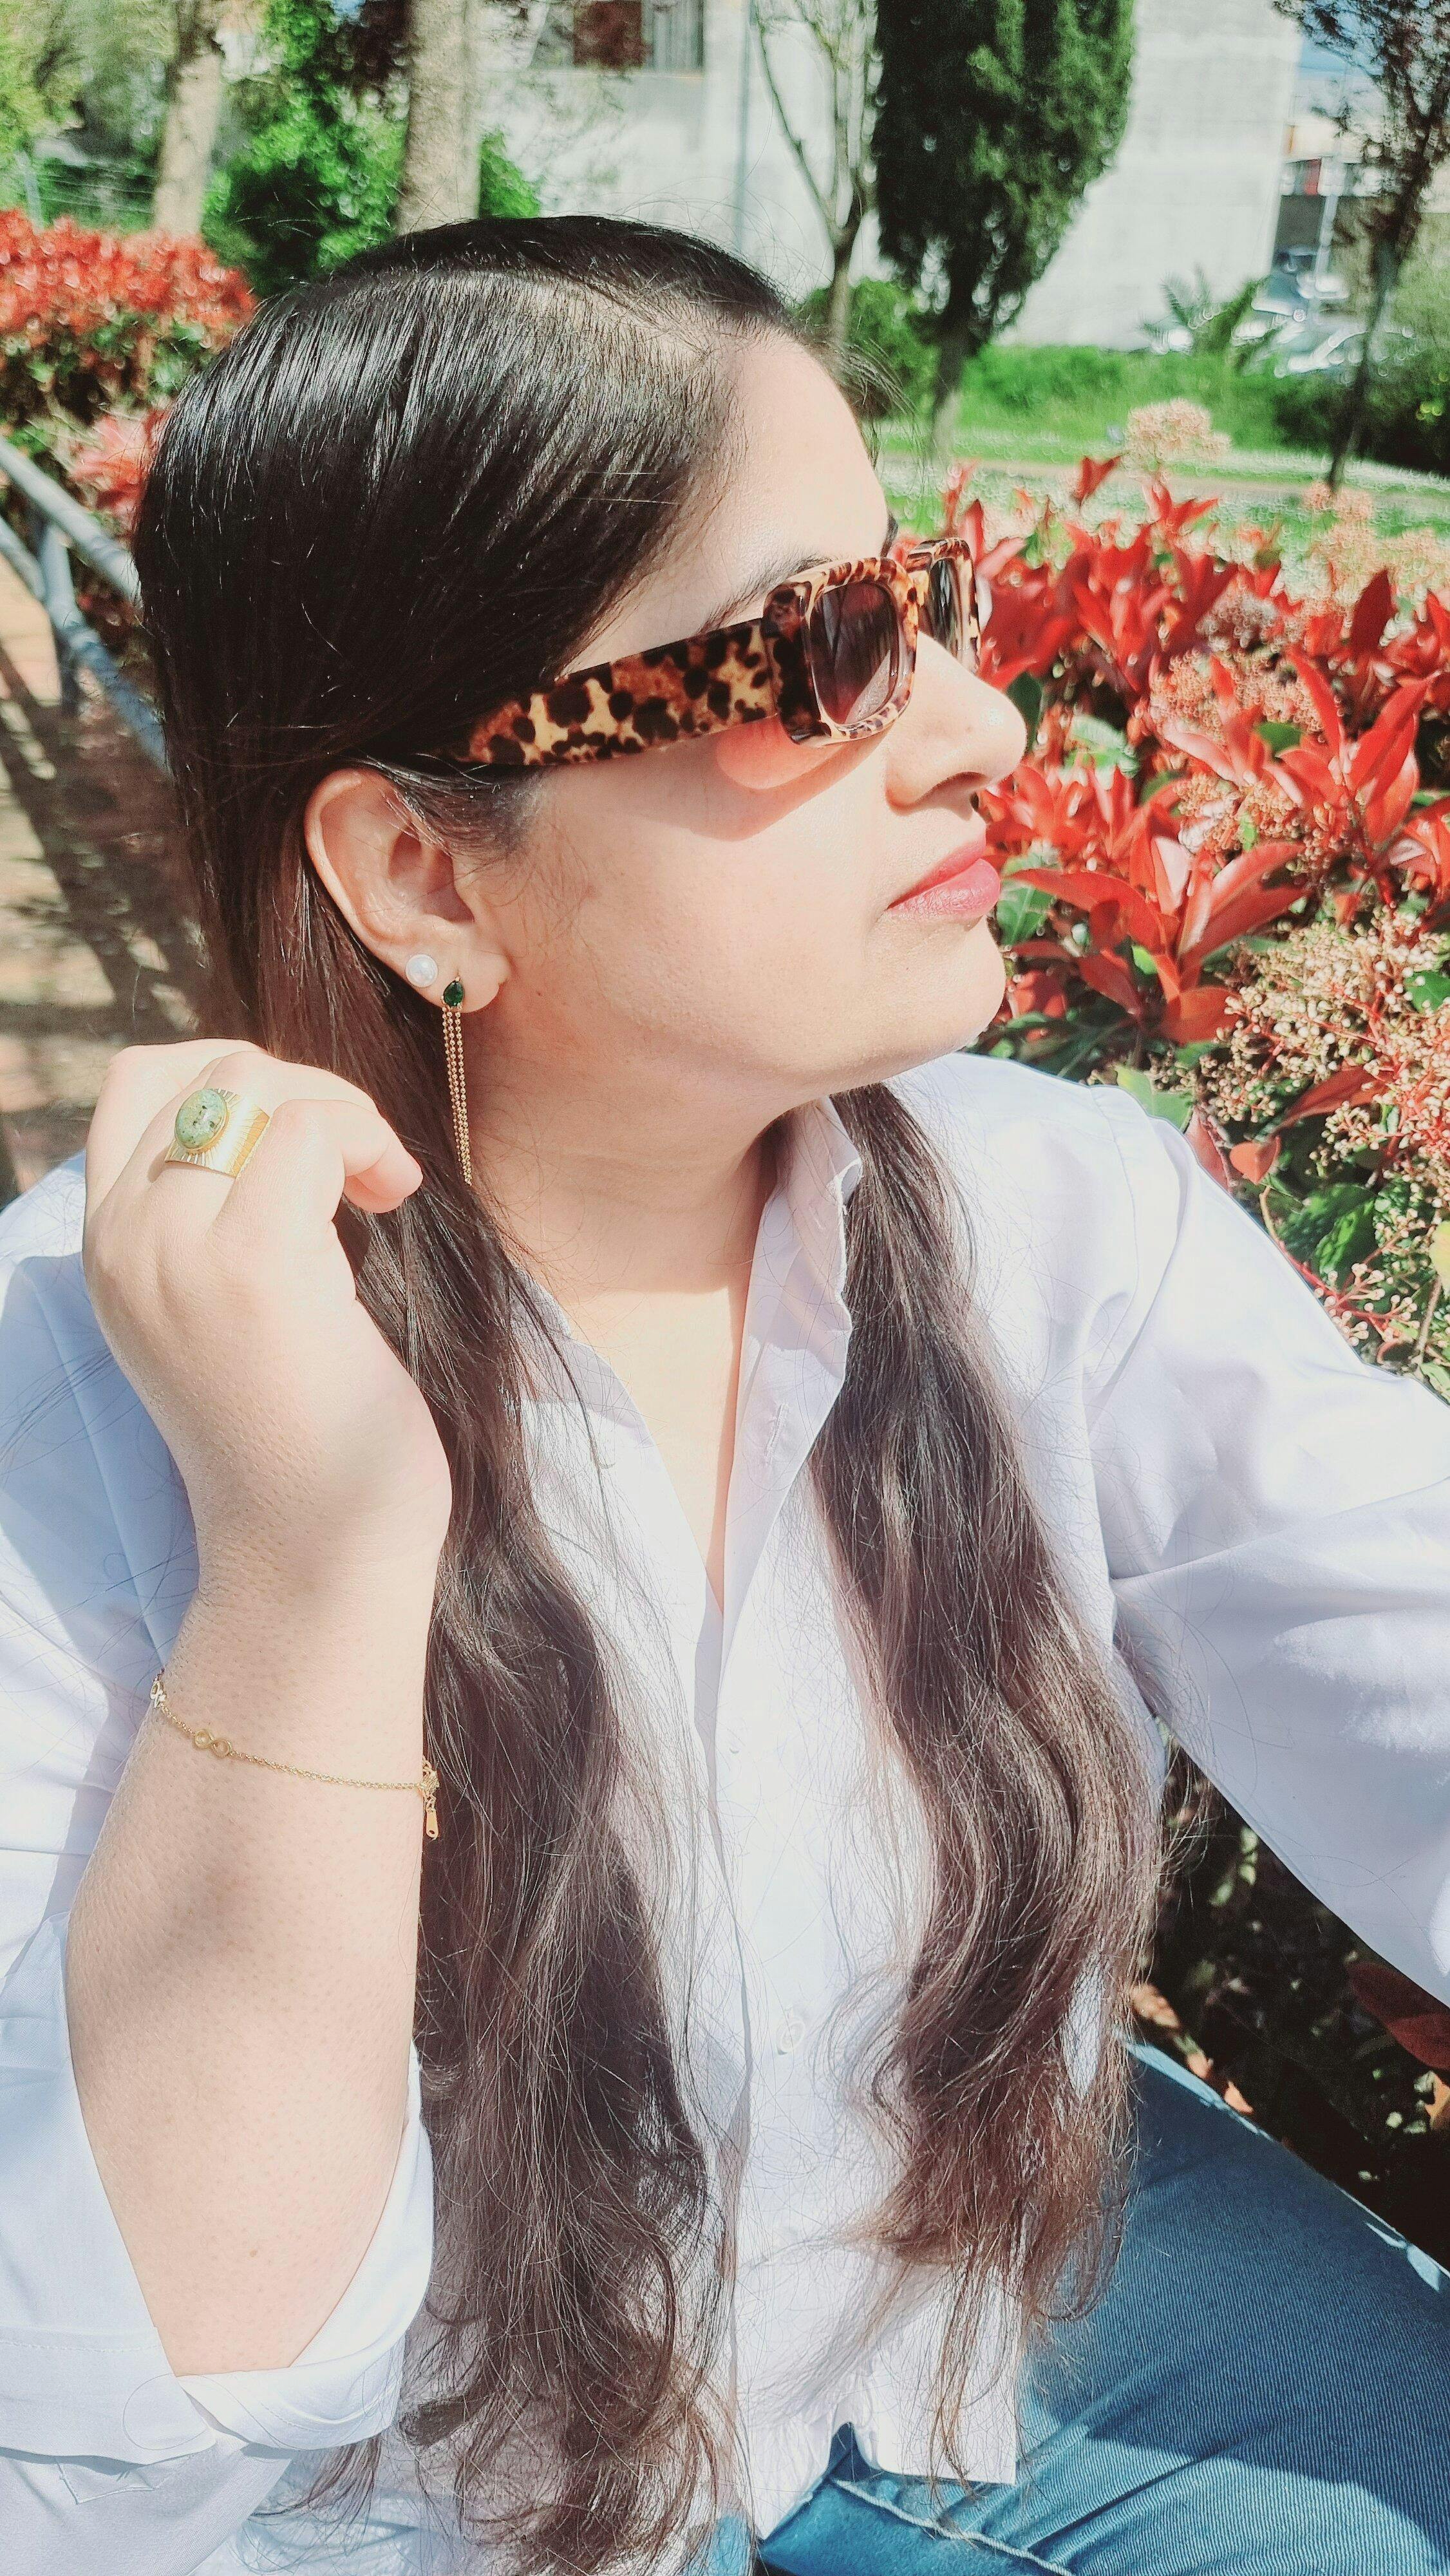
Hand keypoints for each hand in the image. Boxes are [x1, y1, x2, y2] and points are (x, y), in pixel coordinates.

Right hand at [83, 1040, 452, 1578]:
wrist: (307, 1549)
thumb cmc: (299, 1435)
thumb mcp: (228, 1306)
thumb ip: (220, 1217)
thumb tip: (284, 1115)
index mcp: (108, 1249)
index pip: (137, 1086)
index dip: (240, 1083)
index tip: (312, 1151)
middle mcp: (124, 1241)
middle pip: (198, 1067)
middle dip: (301, 1086)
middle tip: (360, 1165)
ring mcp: (176, 1248)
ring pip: (250, 1080)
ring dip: (341, 1108)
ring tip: (381, 1182)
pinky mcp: (252, 1264)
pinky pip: (308, 1125)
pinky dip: (366, 1135)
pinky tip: (395, 1194)